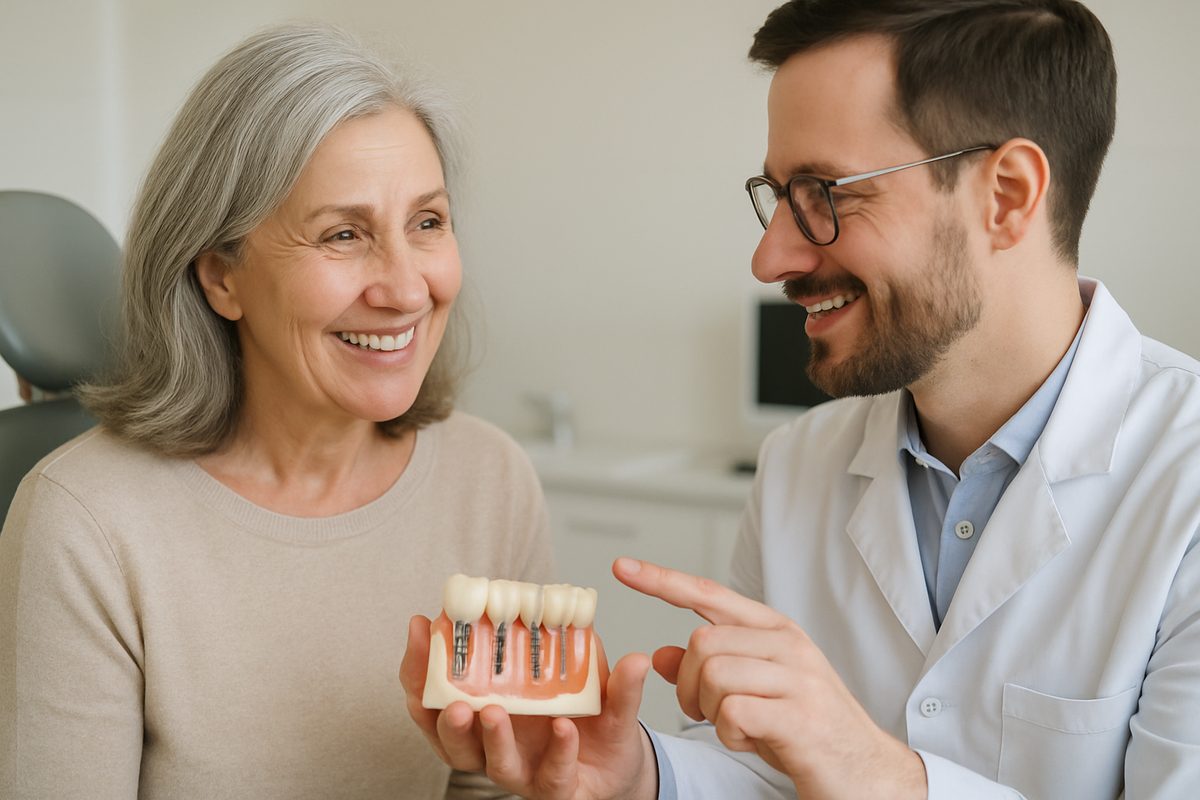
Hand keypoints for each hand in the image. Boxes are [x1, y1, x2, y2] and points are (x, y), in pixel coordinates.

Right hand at [399, 615, 658, 799]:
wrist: (619, 765)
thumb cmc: (584, 719)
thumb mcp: (582, 675)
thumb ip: (580, 648)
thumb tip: (580, 616)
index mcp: (487, 711)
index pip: (437, 696)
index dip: (422, 668)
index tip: (421, 627)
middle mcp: (495, 746)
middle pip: (454, 742)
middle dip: (446, 721)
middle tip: (452, 700)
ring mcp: (525, 771)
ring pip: (496, 765)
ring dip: (492, 739)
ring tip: (493, 712)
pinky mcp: (558, 789)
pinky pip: (553, 776)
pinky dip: (559, 751)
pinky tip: (563, 727)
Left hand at [612, 557, 926, 799]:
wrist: (868, 776)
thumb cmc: (807, 733)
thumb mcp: (752, 694)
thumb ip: (709, 671)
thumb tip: (661, 654)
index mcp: (775, 631)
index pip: (709, 593)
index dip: (663, 580)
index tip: (622, 567)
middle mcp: (788, 645)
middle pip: (702, 642)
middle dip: (689, 685)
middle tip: (708, 713)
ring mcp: (797, 678)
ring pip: (712, 674)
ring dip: (709, 711)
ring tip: (736, 727)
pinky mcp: (800, 715)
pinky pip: (733, 711)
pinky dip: (729, 734)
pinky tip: (751, 741)